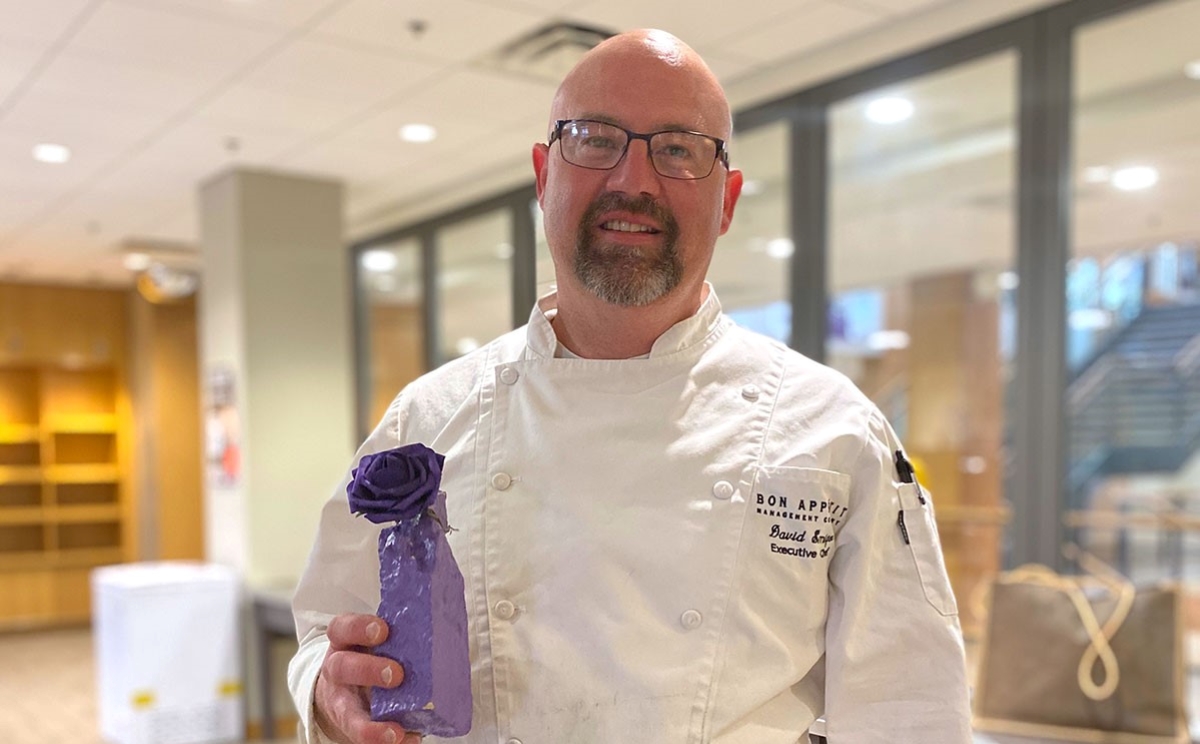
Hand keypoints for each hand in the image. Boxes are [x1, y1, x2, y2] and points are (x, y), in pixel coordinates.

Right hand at [314, 613, 416, 743]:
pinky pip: (363, 736)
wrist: (343, 689)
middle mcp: (337, 670)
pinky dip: (385, 740)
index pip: (343, 628)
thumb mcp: (374, 641)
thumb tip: (443, 636)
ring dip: (371, 725)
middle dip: (368, 670)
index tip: (383, 630)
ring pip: (346, 713)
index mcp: (344, 642)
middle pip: (342, 667)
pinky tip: (408, 739)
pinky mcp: (350, 725)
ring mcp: (340, 701)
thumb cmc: (369, 656)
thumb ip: (398, 638)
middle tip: (396, 675)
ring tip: (396, 731)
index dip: (359, 628)